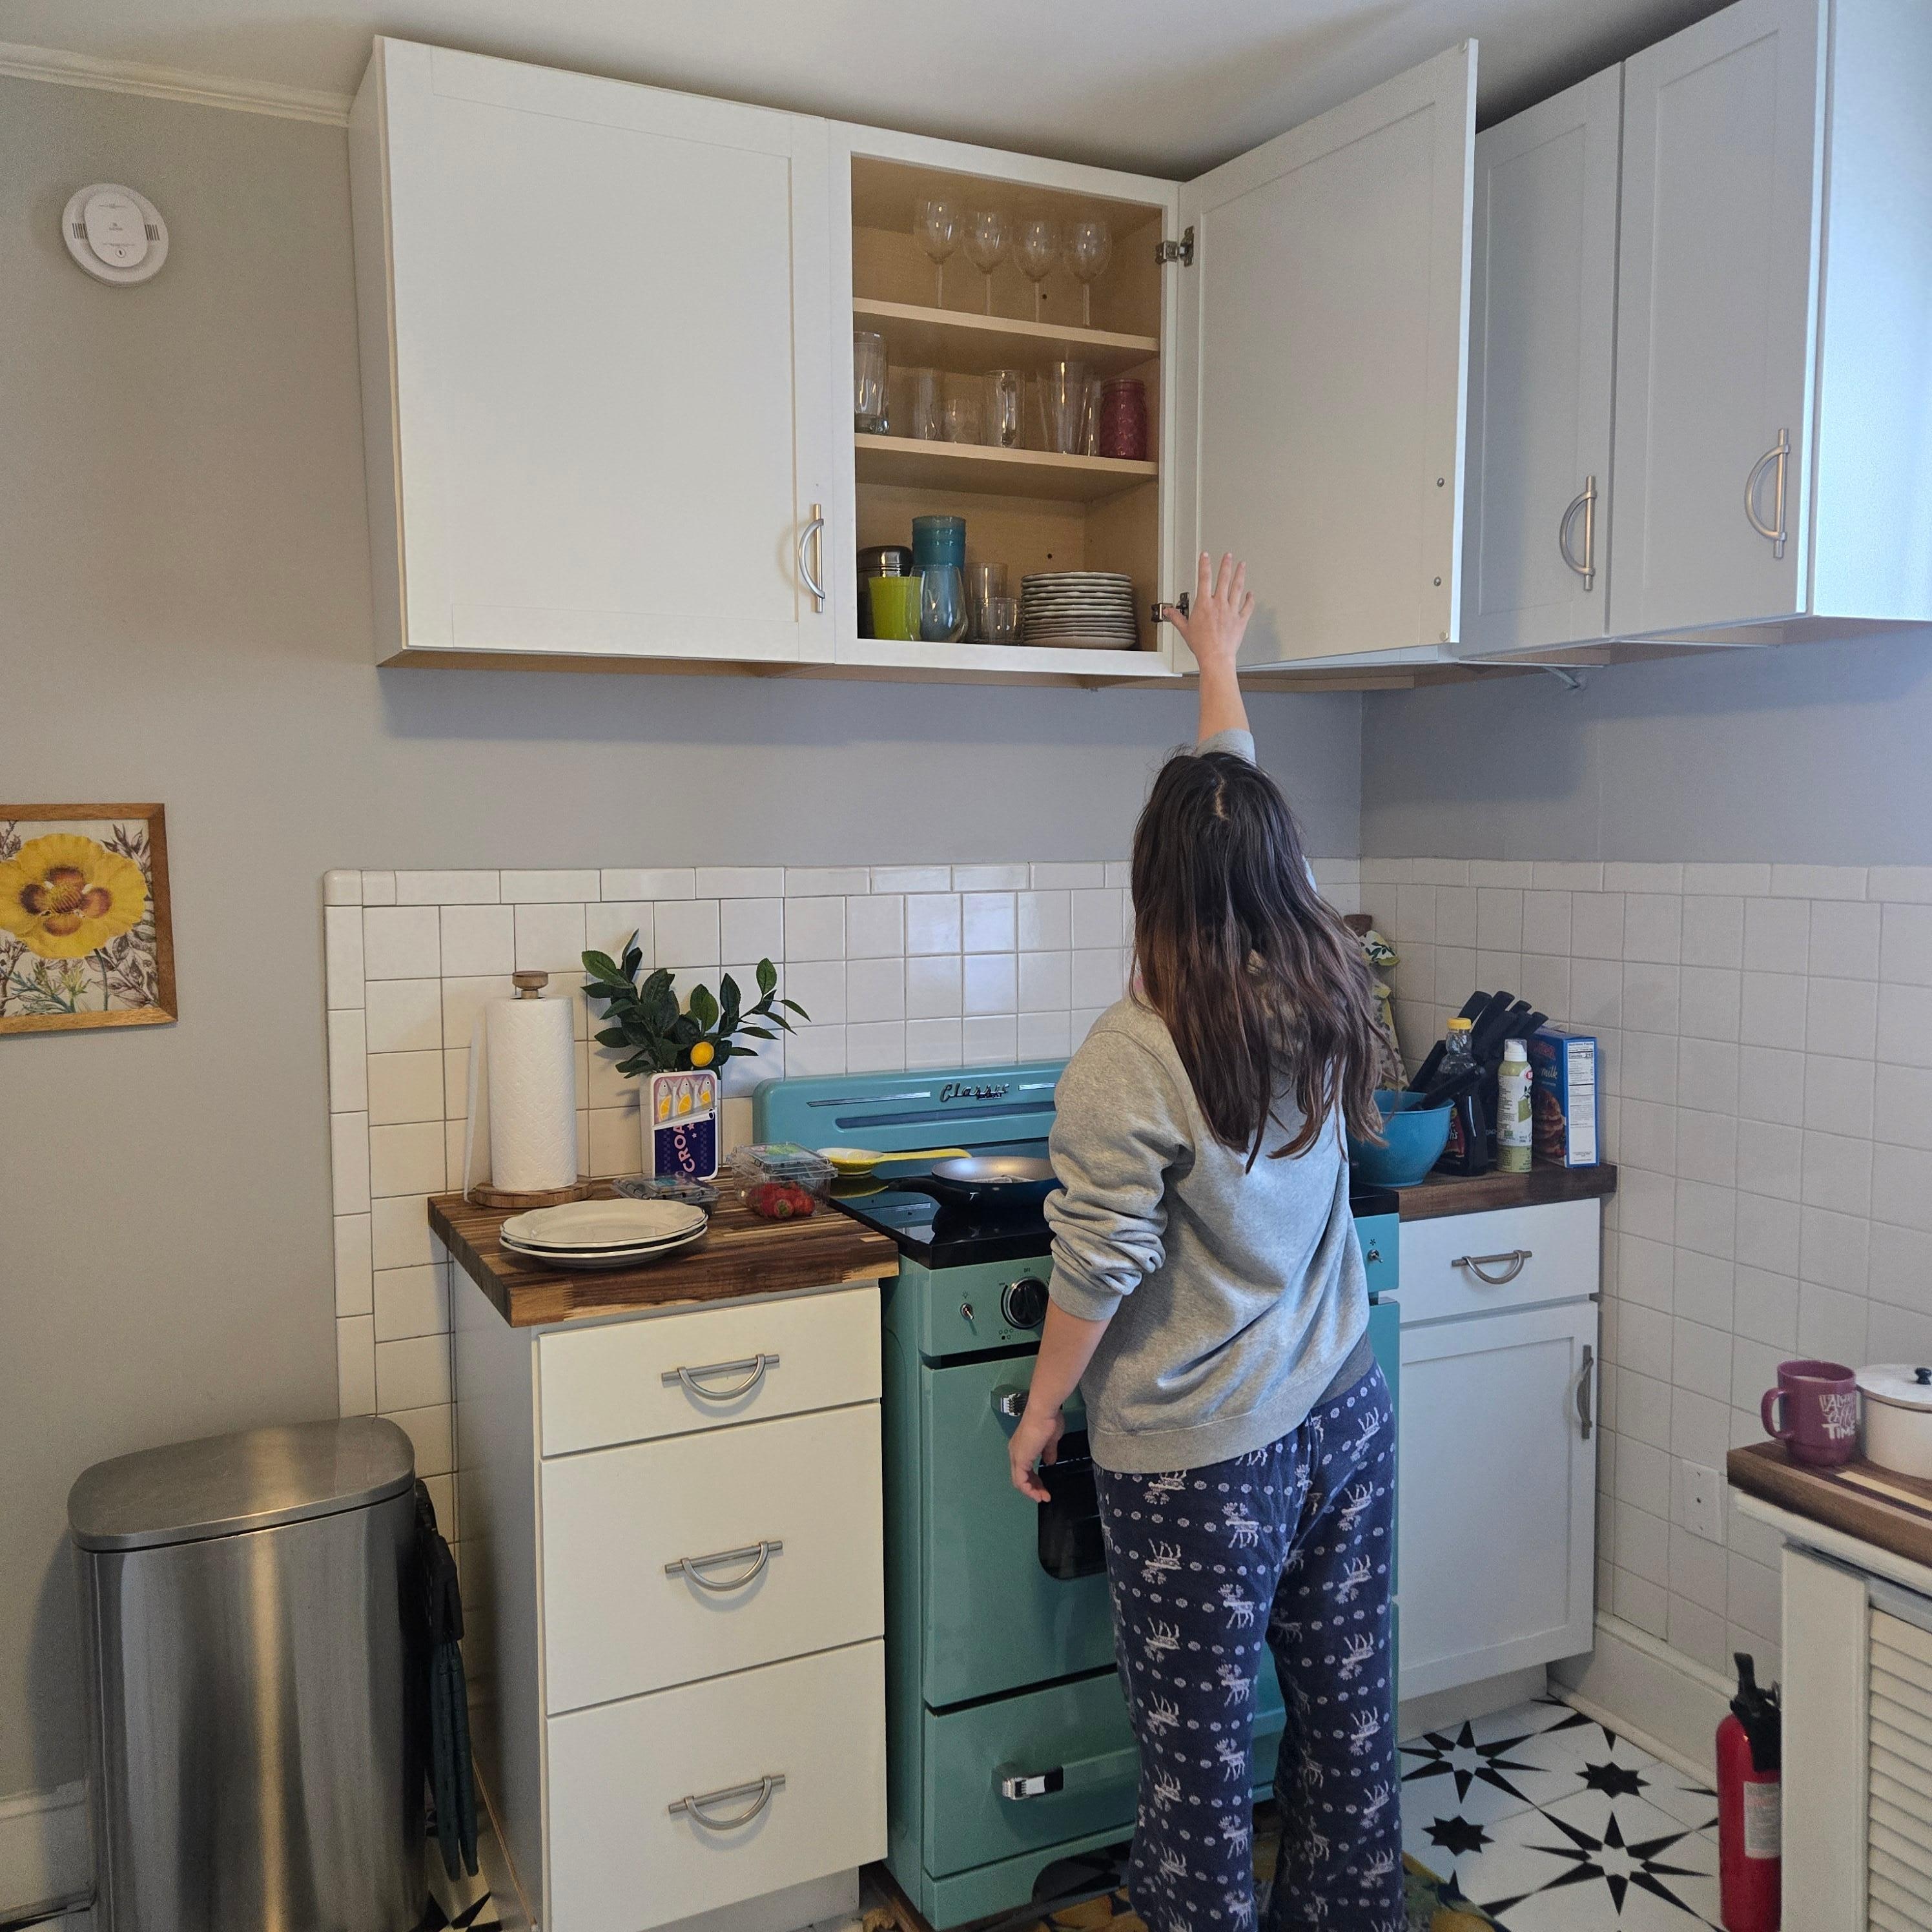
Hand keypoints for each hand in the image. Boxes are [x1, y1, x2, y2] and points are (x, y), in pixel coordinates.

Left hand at [1008, 1402, 1065, 1502]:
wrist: (1043, 1412)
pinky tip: (1038, 1495)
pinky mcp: (1020, 1459)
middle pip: (1020, 1478)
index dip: (1034, 1480)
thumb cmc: (1048, 1422)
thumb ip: (1048, 1452)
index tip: (1045, 1488)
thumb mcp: (1050, 1440)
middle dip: (1034, 1488)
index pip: (1024, 1469)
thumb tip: (1049, 1462)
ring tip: (1043, 1497)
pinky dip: (1029, 1490)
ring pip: (1019, 1481)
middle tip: (1045, 1496)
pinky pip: (1021, 1481)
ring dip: (1032, 1491)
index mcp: (1022, 1447)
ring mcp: (1016, 1456)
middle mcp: (1015, 1452)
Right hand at [1166, 551, 1253, 671]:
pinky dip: (1250, 599)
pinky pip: (1247, 606)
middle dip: (1226, 564)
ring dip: (1240, 575)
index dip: (1204, 564)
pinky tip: (1251, 593)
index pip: (1204, 579)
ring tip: (1242, 565)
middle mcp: (1219, 604)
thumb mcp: (1185, 630)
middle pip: (1224, 579)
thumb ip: (1177, 618)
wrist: (1216, 657)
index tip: (1205, 556)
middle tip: (1229, 555)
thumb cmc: (1202, 645)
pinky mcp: (1241, 620)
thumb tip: (1169, 612)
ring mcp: (1231, 611)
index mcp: (1204, 604)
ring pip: (1237, 588)